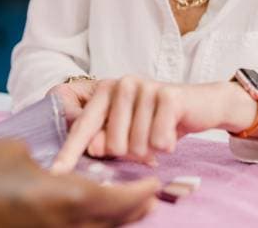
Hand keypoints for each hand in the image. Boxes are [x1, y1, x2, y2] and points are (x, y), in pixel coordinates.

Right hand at [0, 139, 159, 227]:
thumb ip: (38, 157)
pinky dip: (84, 225)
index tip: (155, 184)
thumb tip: (43, 165)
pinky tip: (79, 213)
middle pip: (109, 226)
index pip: (116, 202)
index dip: (140, 194)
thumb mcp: (12, 150)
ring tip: (123, 207)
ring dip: (110, 222)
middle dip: (132, 212)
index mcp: (62, 200)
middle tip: (148, 198)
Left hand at [51, 77, 257, 172]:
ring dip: (151, 150)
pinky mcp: (168, 95)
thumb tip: (93, 148)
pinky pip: (158, 140)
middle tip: (146, 140)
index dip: (70, 152)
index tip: (56, 173)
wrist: (202, 105)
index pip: (84, 126)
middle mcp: (122, 83)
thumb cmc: (158, 120)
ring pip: (136, 145)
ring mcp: (145, 86)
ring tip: (160, 134)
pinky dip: (167, 145)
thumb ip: (107, 139)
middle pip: (113, 144)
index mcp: (106, 91)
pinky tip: (172, 133)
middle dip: (131, 153)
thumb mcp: (130, 131)